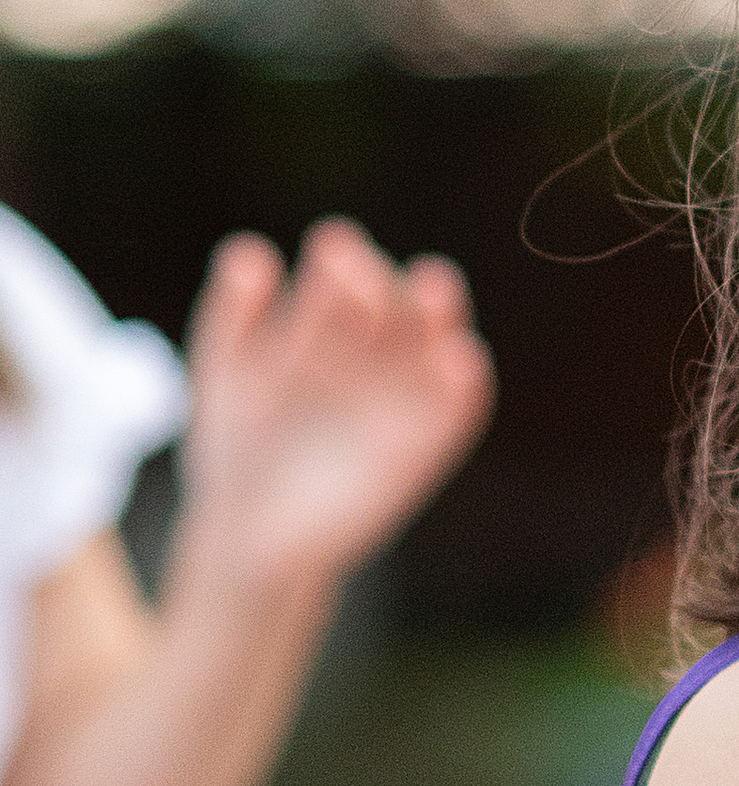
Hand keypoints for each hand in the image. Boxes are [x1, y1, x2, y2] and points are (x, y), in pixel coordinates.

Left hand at [179, 222, 494, 593]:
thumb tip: (249, 250)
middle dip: (388, 284)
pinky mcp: (429, 446)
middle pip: (396, 303)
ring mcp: (407, 398)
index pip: (349, 277)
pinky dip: (466, 385)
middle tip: (366, 271)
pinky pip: (458, 410)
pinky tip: (460, 360)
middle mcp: (377, 354)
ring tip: (435, 288)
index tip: (333, 247)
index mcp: (330, 324)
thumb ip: (231, 315)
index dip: (345, 261)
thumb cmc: (238, 447)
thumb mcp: (225, 377)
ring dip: (441, 314)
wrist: (252, 538)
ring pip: (437, 342)